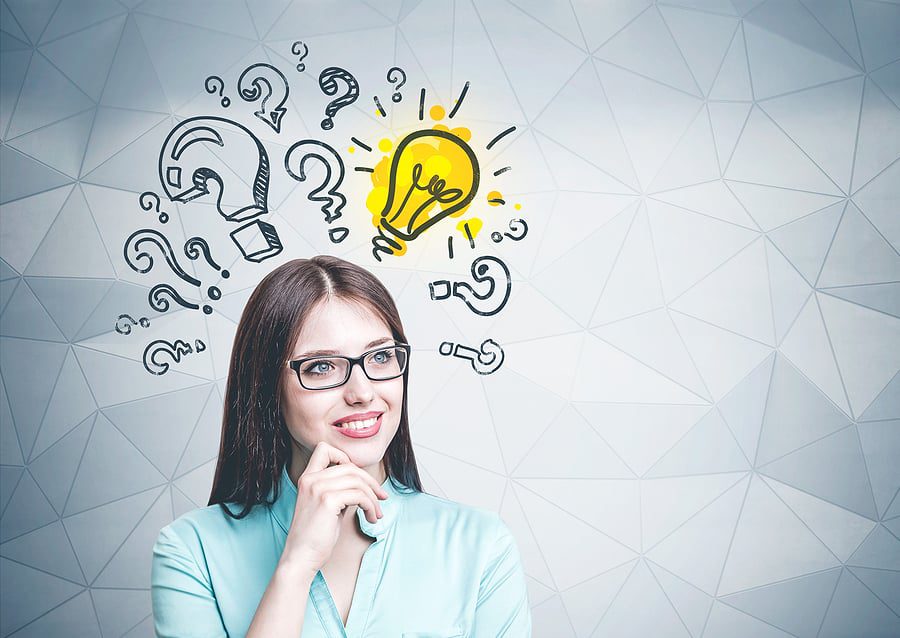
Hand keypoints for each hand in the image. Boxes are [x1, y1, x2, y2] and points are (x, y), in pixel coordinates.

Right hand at [279, 441, 388, 575]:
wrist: (301, 558)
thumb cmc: (315, 536)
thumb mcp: (326, 506)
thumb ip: (339, 490)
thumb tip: (364, 483)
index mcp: (307, 478)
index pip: (324, 449)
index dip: (344, 457)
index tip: (357, 479)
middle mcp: (310, 479)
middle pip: (350, 466)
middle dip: (370, 482)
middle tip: (381, 498)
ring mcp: (317, 488)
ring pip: (358, 481)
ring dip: (373, 498)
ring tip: (376, 514)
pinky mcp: (327, 501)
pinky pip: (360, 495)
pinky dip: (371, 506)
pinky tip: (370, 519)